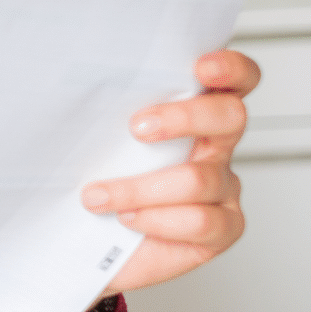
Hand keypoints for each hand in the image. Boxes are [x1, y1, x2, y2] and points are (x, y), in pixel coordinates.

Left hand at [83, 50, 258, 295]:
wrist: (81, 244)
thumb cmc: (93, 183)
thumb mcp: (96, 142)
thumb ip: (106, 115)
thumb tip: (78, 91)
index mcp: (192, 114)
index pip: (232, 80)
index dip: (230, 69)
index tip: (202, 67)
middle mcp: (214, 146)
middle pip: (229, 117)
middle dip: (183, 117)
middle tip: (136, 128)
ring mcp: (222, 188)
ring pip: (199, 178)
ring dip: (139, 187)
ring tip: (97, 196)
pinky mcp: (221, 228)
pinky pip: (200, 221)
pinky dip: (157, 220)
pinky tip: (127, 219)